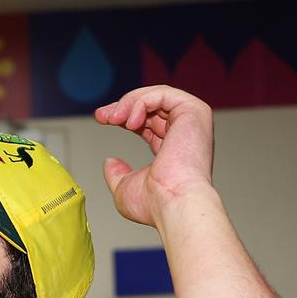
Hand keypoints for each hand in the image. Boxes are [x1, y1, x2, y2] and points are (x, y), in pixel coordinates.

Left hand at [94, 85, 214, 226]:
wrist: (174, 203)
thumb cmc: (155, 203)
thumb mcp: (126, 187)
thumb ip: (118, 173)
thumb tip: (110, 162)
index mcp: (172, 148)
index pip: (147, 121)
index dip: (123, 115)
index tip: (102, 119)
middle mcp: (184, 133)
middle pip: (151, 105)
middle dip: (122, 106)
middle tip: (102, 116)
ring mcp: (191, 121)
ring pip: (157, 95)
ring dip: (129, 102)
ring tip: (113, 118)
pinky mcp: (194, 112)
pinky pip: (164, 93)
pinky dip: (141, 102)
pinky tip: (129, 122)